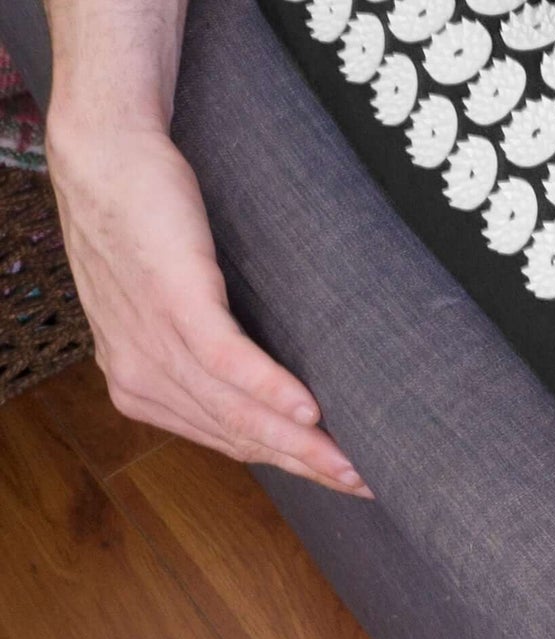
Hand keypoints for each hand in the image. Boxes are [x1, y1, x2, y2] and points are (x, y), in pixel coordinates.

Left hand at [43, 115, 371, 495]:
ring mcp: (154, 342)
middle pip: (237, 436)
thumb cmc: (146, 218)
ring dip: (298, 442)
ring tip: (350, 462)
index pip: (227, 440)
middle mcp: (140, 376)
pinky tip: (309, 409)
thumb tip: (267, 373)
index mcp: (139, 383)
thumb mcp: (168, 298)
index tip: (342, 479)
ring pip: (234, 411)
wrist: (107, 155)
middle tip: (364, 483)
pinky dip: (270, 388)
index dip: (287, 465)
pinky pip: (226, 361)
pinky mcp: (174, 302)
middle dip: (303, 466)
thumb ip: (202, 345)